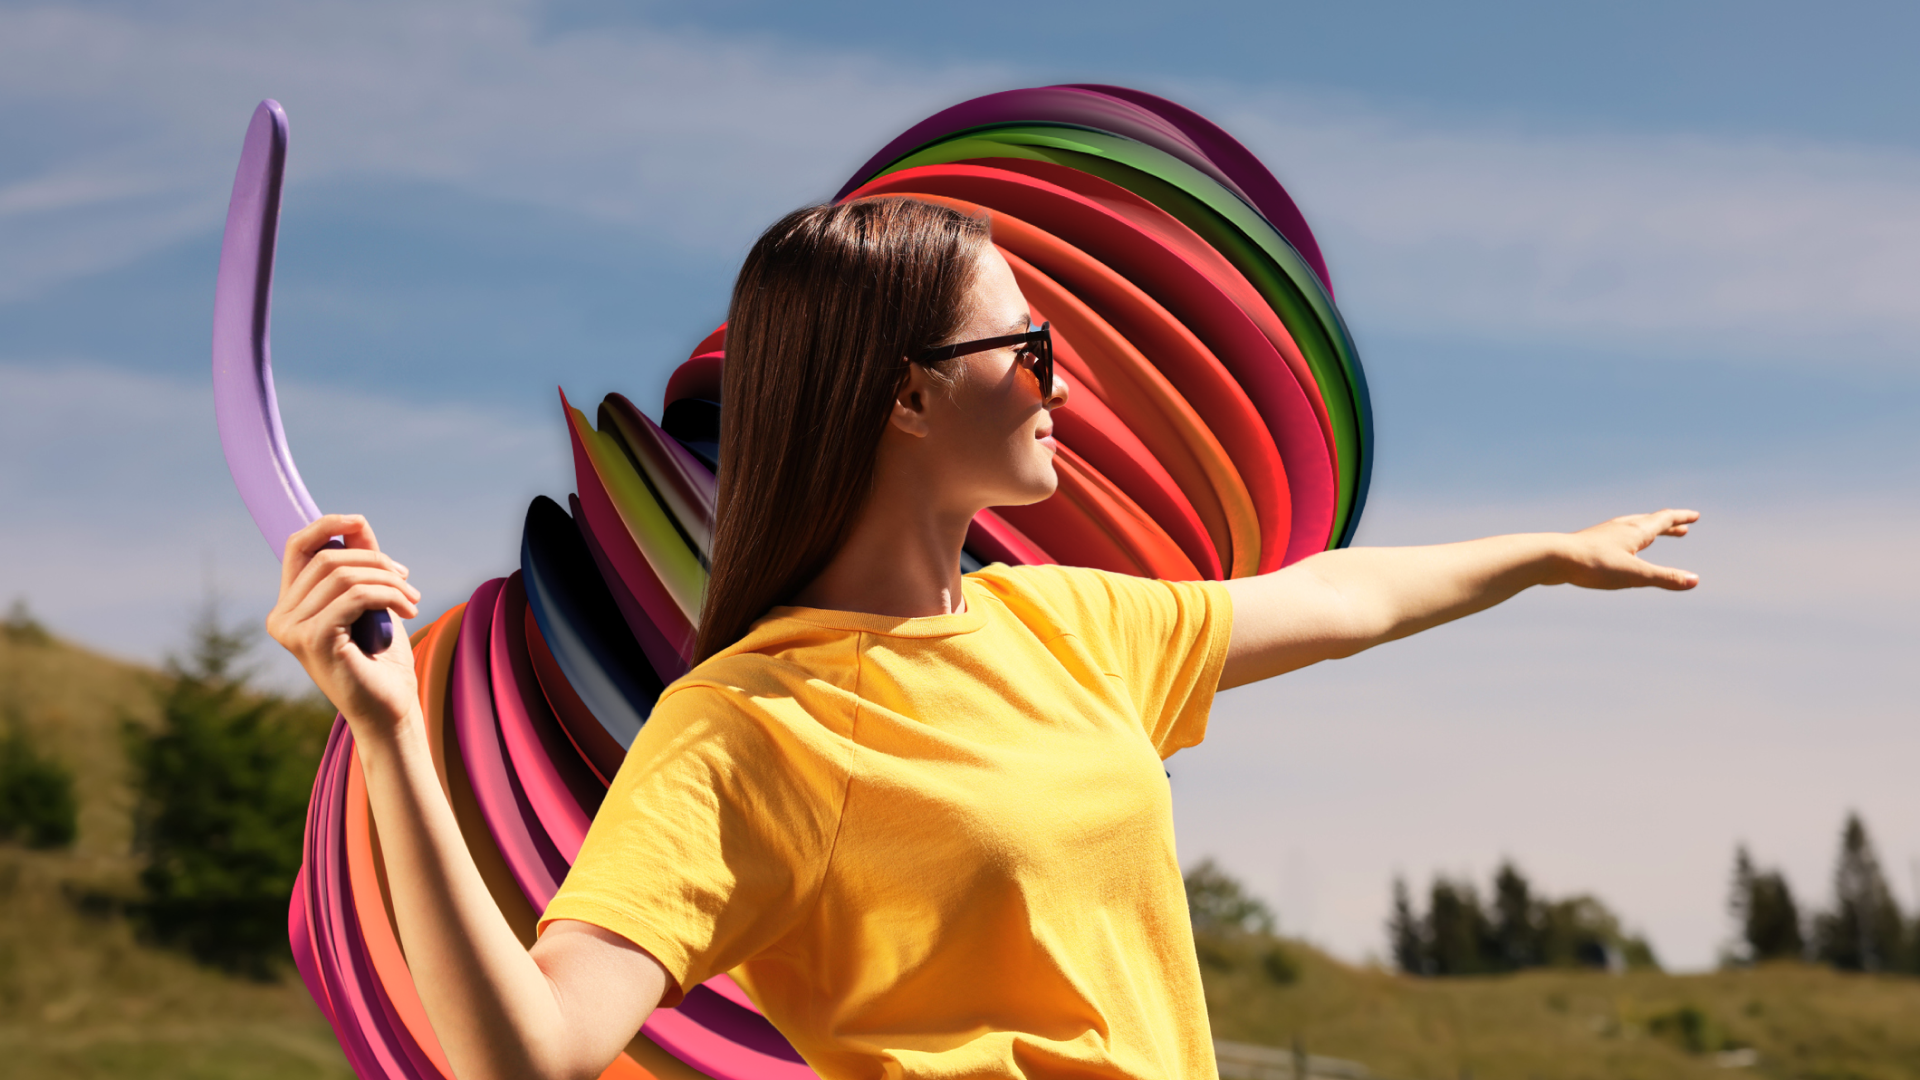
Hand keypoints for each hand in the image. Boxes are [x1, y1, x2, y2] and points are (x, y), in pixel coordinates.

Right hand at [267, 514, 422, 738]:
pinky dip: (388, 595)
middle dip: (375, 560)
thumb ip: (360, 565)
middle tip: (408, 581)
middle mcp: (281, 618)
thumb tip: (356, 523)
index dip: (326, 526)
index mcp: (289, 607)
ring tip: (412, 600)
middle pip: (327, 558)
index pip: (297, 549)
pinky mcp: (312, 639)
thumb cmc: (381, 660)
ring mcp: (292, 630)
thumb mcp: (371, 601)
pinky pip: (356, 595)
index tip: (360, 521)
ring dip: (389, 581)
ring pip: (344, 575)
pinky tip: (408, 611)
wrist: (390, 709)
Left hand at [1554, 508, 1699, 590]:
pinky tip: (1619, 550)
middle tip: (1683, 529)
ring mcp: (1602, 535)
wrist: (1552, 558)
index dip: (1681, 518)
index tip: (1695, 516)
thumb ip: (1664, 578)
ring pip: (1630, 528)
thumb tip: (1694, 580)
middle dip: (1668, 526)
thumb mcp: (1634, 575)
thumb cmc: (1594, 565)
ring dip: (1647, 531)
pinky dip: (1627, 541)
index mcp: (1635, 531)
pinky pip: (1613, 539)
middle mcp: (1620, 528)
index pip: (1663, 519)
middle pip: (1649, 522)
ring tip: (1654, 536)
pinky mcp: (1588, 545)